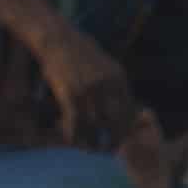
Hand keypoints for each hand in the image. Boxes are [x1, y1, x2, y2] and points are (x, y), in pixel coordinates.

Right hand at [33, 26, 136, 150]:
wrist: (58, 39)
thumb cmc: (80, 52)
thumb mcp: (105, 63)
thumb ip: (113, 82)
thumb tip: (122, 99)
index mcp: (119, 76)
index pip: (129, 107)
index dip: (126, 126)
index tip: (123, 138)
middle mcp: (107, 84)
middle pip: (115, 119)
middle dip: (114, 137)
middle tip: (109, 149)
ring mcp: (89, 90)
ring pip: (94, 123)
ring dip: (92, 139)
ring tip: (90, 149)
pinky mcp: (70, 94)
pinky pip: (75, 121)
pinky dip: (74, 133)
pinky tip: (72, 140)